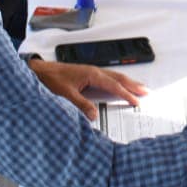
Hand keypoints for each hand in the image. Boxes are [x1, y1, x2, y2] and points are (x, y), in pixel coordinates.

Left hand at [28, 58, 147, 120]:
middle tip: (147, 91)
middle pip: (118, 78)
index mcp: (92, 74)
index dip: (126, 94)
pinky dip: (117, 82)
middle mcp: (94, 71)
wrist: (40, 71)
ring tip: (139, 87)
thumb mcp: (66, 94)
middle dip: (133, 85)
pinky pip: (108, 77)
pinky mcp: (87, 74)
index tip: (136, 101)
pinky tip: (119, 85)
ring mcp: (91, 72)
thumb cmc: (51, 79)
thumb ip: (81, 104)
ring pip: (114, 76)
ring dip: (127, 82)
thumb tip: (94, 115)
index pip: (114, 85)